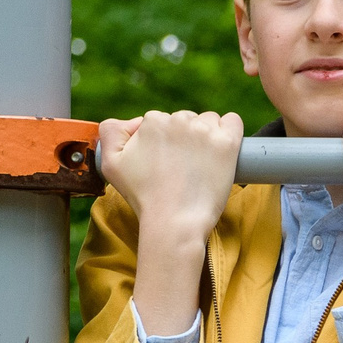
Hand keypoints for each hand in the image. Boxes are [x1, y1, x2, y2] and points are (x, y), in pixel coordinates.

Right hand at [97, 111, 243, 333]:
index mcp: (151, 121)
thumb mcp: (109, 163)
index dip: (164, 142)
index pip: (162, 121)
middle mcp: (179, 120)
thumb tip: (135, 122)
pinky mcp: (227, 144)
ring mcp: (205, 131)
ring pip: (209, 121)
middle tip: (184, 167)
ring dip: (207, 135)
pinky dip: (230, 130)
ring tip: (202, 163)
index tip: (167, 162)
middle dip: (185, 138)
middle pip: (186, 120)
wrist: (174, 222)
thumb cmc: (143, 196)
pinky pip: (233, 121)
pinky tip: (222, 148)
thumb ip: (111, 133)